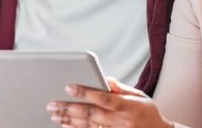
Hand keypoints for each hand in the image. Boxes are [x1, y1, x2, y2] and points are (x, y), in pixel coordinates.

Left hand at [46, 77, 172, 127]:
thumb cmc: (148, 113)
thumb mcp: (140, 96)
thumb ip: (121, 88)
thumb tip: (105, 79)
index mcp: (127, 107)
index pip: (103, 98)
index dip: (85, 92)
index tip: (69, 87)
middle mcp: (120, 121)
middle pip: (90, 114)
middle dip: (69, 108)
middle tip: (52, 103)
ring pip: (87, 126)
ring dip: (68, 120)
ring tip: (54, 114)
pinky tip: (65, 125)